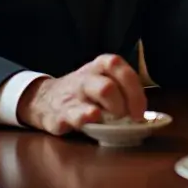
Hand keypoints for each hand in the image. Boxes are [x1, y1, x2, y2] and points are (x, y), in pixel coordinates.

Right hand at [16, 54, 147, 134]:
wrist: (43, 99)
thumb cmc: (84, 93)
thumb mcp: (101, 81)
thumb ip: (121, 91)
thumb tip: (144, 114)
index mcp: (101, 66)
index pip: (121, 70)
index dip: (135, 91)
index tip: (140, 112)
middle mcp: (87, 77)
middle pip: (110, 85)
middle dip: (123, 104)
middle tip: (128, 119)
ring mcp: (73, 94)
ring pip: (96, 92)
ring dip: (110, 108)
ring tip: (114, 121)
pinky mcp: (60, 113)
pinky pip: (73, 114)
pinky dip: (85, 118)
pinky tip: (92, 122)